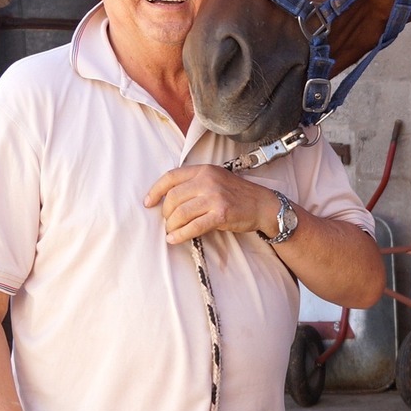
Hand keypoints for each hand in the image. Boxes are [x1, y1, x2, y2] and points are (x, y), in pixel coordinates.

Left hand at [144, 165, 278, 243]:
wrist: (262, 205)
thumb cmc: (237, 195)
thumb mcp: (215, 180)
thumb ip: (195, 184)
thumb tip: (168, 199)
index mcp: (203, 170)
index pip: (171, 177)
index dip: (155, 191)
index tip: (148, 203)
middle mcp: (207, 181)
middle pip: (173, 197)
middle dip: (165, 213)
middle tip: (167, 222)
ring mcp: (214, 197)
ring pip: (181, 213)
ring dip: (171, 226)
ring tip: (171, 232)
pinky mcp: (221, 214)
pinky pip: (194, 226)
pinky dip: (180, 235)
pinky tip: (174, 239)